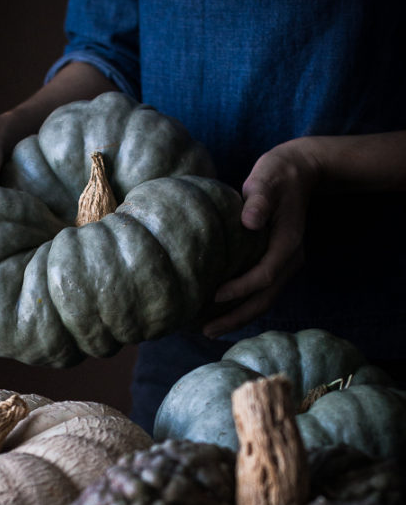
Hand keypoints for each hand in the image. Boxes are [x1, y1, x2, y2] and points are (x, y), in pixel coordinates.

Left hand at [203, 138, 320, 337]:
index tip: (214, 296)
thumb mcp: (267, 180)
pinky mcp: (277, 264)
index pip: (264, 275)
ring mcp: (285, 264)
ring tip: (210, 330)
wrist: (298, 173)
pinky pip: (262, 292)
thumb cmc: (277, 175)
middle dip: (236, 317)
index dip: (240, 289)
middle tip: (207, 331)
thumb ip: (259, 199)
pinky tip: (222, 313)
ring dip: (239, 317)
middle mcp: (290, 259)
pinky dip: (243, 306)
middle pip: (264, 299)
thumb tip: (249, 220)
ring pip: (264, 300)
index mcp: (287, 243)